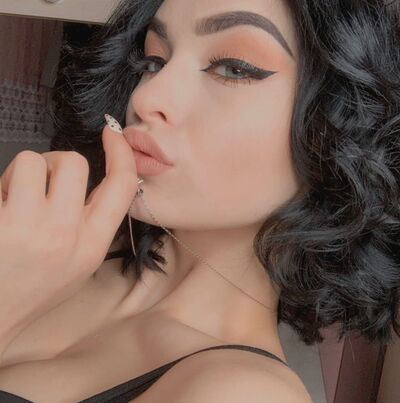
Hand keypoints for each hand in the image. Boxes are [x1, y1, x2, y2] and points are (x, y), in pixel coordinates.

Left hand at [0, 116, 136, 360]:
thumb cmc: (37, 290)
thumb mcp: (82, 264)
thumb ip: (95, 224)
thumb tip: (96, 183)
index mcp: (92, 245)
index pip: (121, 186)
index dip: (121, 152)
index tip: (112, 134)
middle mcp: (64, 233)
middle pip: (74, 162)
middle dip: (58, 162)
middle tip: (44, 180)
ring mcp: (26, 227)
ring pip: (34, 161)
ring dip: (24, 172)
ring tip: (14, 197)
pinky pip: (2, 177)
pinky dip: (1, 185)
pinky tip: (0, 207)